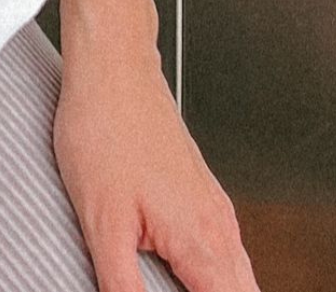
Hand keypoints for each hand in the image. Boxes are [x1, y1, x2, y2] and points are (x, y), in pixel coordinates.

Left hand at [53, 33, 259, 291]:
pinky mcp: (199, 191)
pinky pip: (222, 248)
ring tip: (172, 285)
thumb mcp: (101, 221)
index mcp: (201, 239)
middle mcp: (218, 224)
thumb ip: (121, 283)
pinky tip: (179, 271)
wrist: (111, 66)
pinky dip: (211, 271)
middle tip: (168, 288)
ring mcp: (212, 205)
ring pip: (235, 274)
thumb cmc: (103, 126)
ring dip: (212, 288)